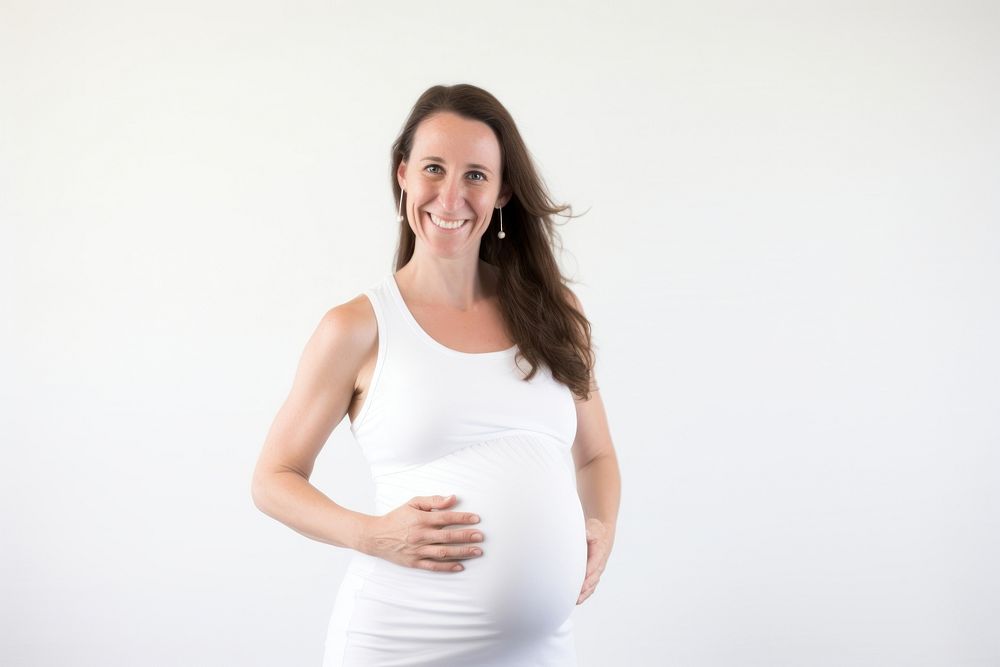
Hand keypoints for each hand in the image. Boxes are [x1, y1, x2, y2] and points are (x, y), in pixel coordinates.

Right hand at [359, 494, 484, 571]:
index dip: (462, 518)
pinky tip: (460, 565)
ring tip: (477, 551)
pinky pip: (434, 566)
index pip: (446, 518)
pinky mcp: (415, 562)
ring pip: (444, 552)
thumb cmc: (397, 518)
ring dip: (462, 552)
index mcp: (421, 519)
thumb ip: (433, 500)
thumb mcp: (413, 503)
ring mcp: (418, 550)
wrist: (375, 536)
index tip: (476, 519)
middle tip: (481, 536)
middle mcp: (420, 535)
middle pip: (448, 536)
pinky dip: (448, 567)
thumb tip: (453, 498)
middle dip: (466, 536)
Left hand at [576, 517, 612, 604]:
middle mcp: (599, 564)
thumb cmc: (596, 531)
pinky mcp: (593, 574)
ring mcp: (597, 571)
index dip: (589, 571)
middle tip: (577, 594)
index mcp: (599, 553)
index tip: (583, 577)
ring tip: (575, 601)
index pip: (594, 563)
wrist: (602, 534)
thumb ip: (589, 533)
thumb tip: (586, 533)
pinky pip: (590, 586)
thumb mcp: (593, 529)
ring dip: (584, 593)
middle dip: (585, 586)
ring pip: (592, 585)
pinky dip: (584, 593)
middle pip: (593, 578)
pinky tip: (576, 600)